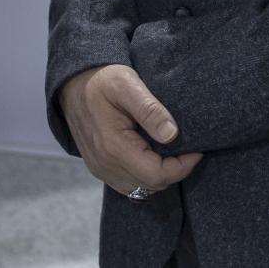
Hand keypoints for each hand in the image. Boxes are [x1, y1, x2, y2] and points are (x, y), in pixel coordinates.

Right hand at [59, 64, 201, 198]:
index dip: (182, 166)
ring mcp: (100, 169)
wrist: (73, 82)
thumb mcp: (127, 84)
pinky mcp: (98, 167)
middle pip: (151, 184)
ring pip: (141, 188)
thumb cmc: (102, 79)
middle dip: (174, 170)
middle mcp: (104, 164)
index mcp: (113, 147)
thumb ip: (150, 109)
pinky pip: (128, 183)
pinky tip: (151, 154)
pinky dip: (144, 175)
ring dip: (160, 174)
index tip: (196, 149)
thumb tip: (172, 134)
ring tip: (171, 151)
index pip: (157, 174)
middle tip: (187, 148)